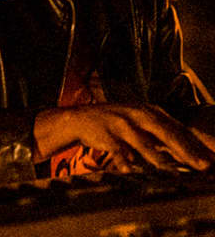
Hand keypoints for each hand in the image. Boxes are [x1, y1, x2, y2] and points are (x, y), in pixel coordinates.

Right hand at [33, 103, 214, 172]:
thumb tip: (189, 152)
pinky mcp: (105, 134)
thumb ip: (160, 134)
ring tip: (174, 172)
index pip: (176, 127)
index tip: (210, 159)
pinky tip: (132, 170)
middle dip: (185, 150)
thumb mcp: (138, 122)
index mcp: (147, 110)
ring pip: (143, 142)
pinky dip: (125, 161)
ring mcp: (120, 123)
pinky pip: (118, 150)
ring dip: (159, 159)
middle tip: (203, 165)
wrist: (79, 119)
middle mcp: (135, 114)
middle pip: (165, 132)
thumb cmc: (114, 124)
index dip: (194, 144)